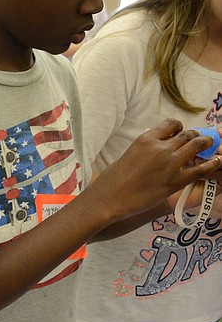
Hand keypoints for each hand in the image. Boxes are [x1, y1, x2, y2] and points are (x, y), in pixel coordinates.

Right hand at [91, 119, 221, 221]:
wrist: (110, 197)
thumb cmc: (114, 178)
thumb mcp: (129, 154)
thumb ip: (146, 149)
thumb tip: (157, 149)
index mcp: (146, 139)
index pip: (171, 124)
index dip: (180, 127)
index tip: (181, 132)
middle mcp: (160, 148)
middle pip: (187, 135)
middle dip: (196, 136)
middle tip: (200, 140)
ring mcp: (169, 164)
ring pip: (196, 147)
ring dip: (205, 145)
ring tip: (210, 146)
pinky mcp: (175, 181)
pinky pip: (200, 169)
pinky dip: (211, 164)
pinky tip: (216, 162)